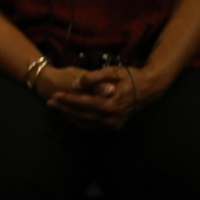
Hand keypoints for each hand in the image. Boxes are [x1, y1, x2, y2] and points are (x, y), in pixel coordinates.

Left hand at [44, 65, 158, 129]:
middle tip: (50, 102)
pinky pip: (95, 127)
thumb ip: (94, 77)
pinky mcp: (115, 126)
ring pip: (87, 123)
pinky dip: (82, 123)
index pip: (84, 103)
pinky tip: (72, 117)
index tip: (54, 95)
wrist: (149, 89)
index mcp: (111, 104)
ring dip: (71, 117)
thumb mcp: (113, 71)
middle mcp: (112, 118)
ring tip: (57, 108)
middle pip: (83, 115)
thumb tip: (76, 84)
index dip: (68, 100)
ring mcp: (115, 124)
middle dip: (65, 109)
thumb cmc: (130, 77)